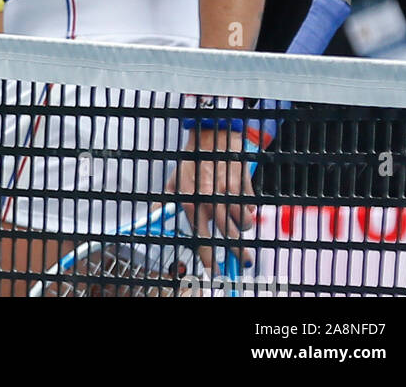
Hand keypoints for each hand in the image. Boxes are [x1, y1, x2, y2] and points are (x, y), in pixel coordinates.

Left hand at [169, 125, 255, 277]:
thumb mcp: (175, 179)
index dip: (208, 258)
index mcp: (191, 199)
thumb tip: (155, 216)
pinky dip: (249, 214)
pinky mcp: (243, 185)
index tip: (214, 272)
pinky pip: (250, 211)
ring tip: (240, 229)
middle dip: (237, 253)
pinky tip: (243, 209)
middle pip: (227, 236)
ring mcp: (228, 192)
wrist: (212, 135)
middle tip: (242, 262)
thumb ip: (167, 201)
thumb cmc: (192, 160)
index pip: (201, 237)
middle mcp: (210, 198)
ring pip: (242, 226)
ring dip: (242, 230)